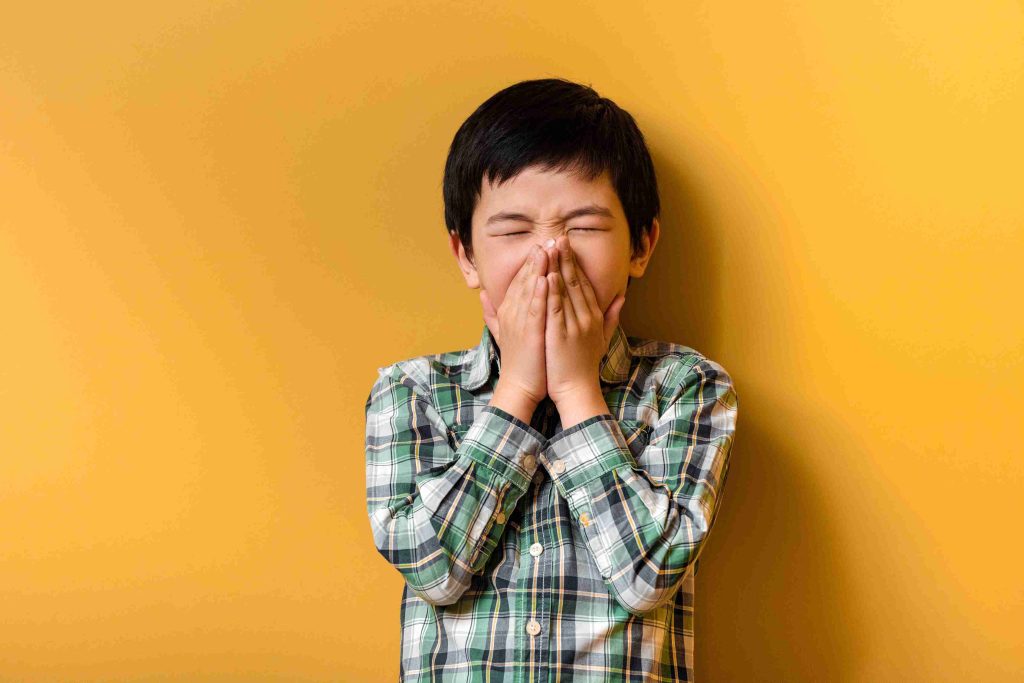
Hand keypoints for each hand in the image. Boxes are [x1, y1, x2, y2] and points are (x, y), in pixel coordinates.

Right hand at [480, 243, 549, 406]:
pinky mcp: (529, 333)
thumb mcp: (502, 331)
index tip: (542, 245)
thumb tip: (482, 295)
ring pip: (529, 289)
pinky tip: (545, 277)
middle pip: (525, 279)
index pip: (520, 280)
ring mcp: (519, 322)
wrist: (519, 386)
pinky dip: (539, 292)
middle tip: (550, 238)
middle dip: (537, 258)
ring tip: (548, 248)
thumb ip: (492, 312)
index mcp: (508, 311)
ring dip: (539, 267)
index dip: (531, 262)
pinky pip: (535, 308)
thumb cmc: (519, 361)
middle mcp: (511, 312)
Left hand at [543, 236, 625, 405]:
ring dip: (559, 267)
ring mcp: (575, 325)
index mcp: (594, 316)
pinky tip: (547, 275)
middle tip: (560, 236)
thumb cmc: (585, 366)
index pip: (585, 283)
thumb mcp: (603, 339)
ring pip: (566, 290)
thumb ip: (612, 317)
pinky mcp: (561, 334)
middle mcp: (587, 317)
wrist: (577, 390)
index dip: (576, 263)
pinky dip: (552, 291)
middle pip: (577, 281)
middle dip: (567, 257)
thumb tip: (622, 297)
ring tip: (551, 247)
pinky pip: (556, 308)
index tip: (568, 245)